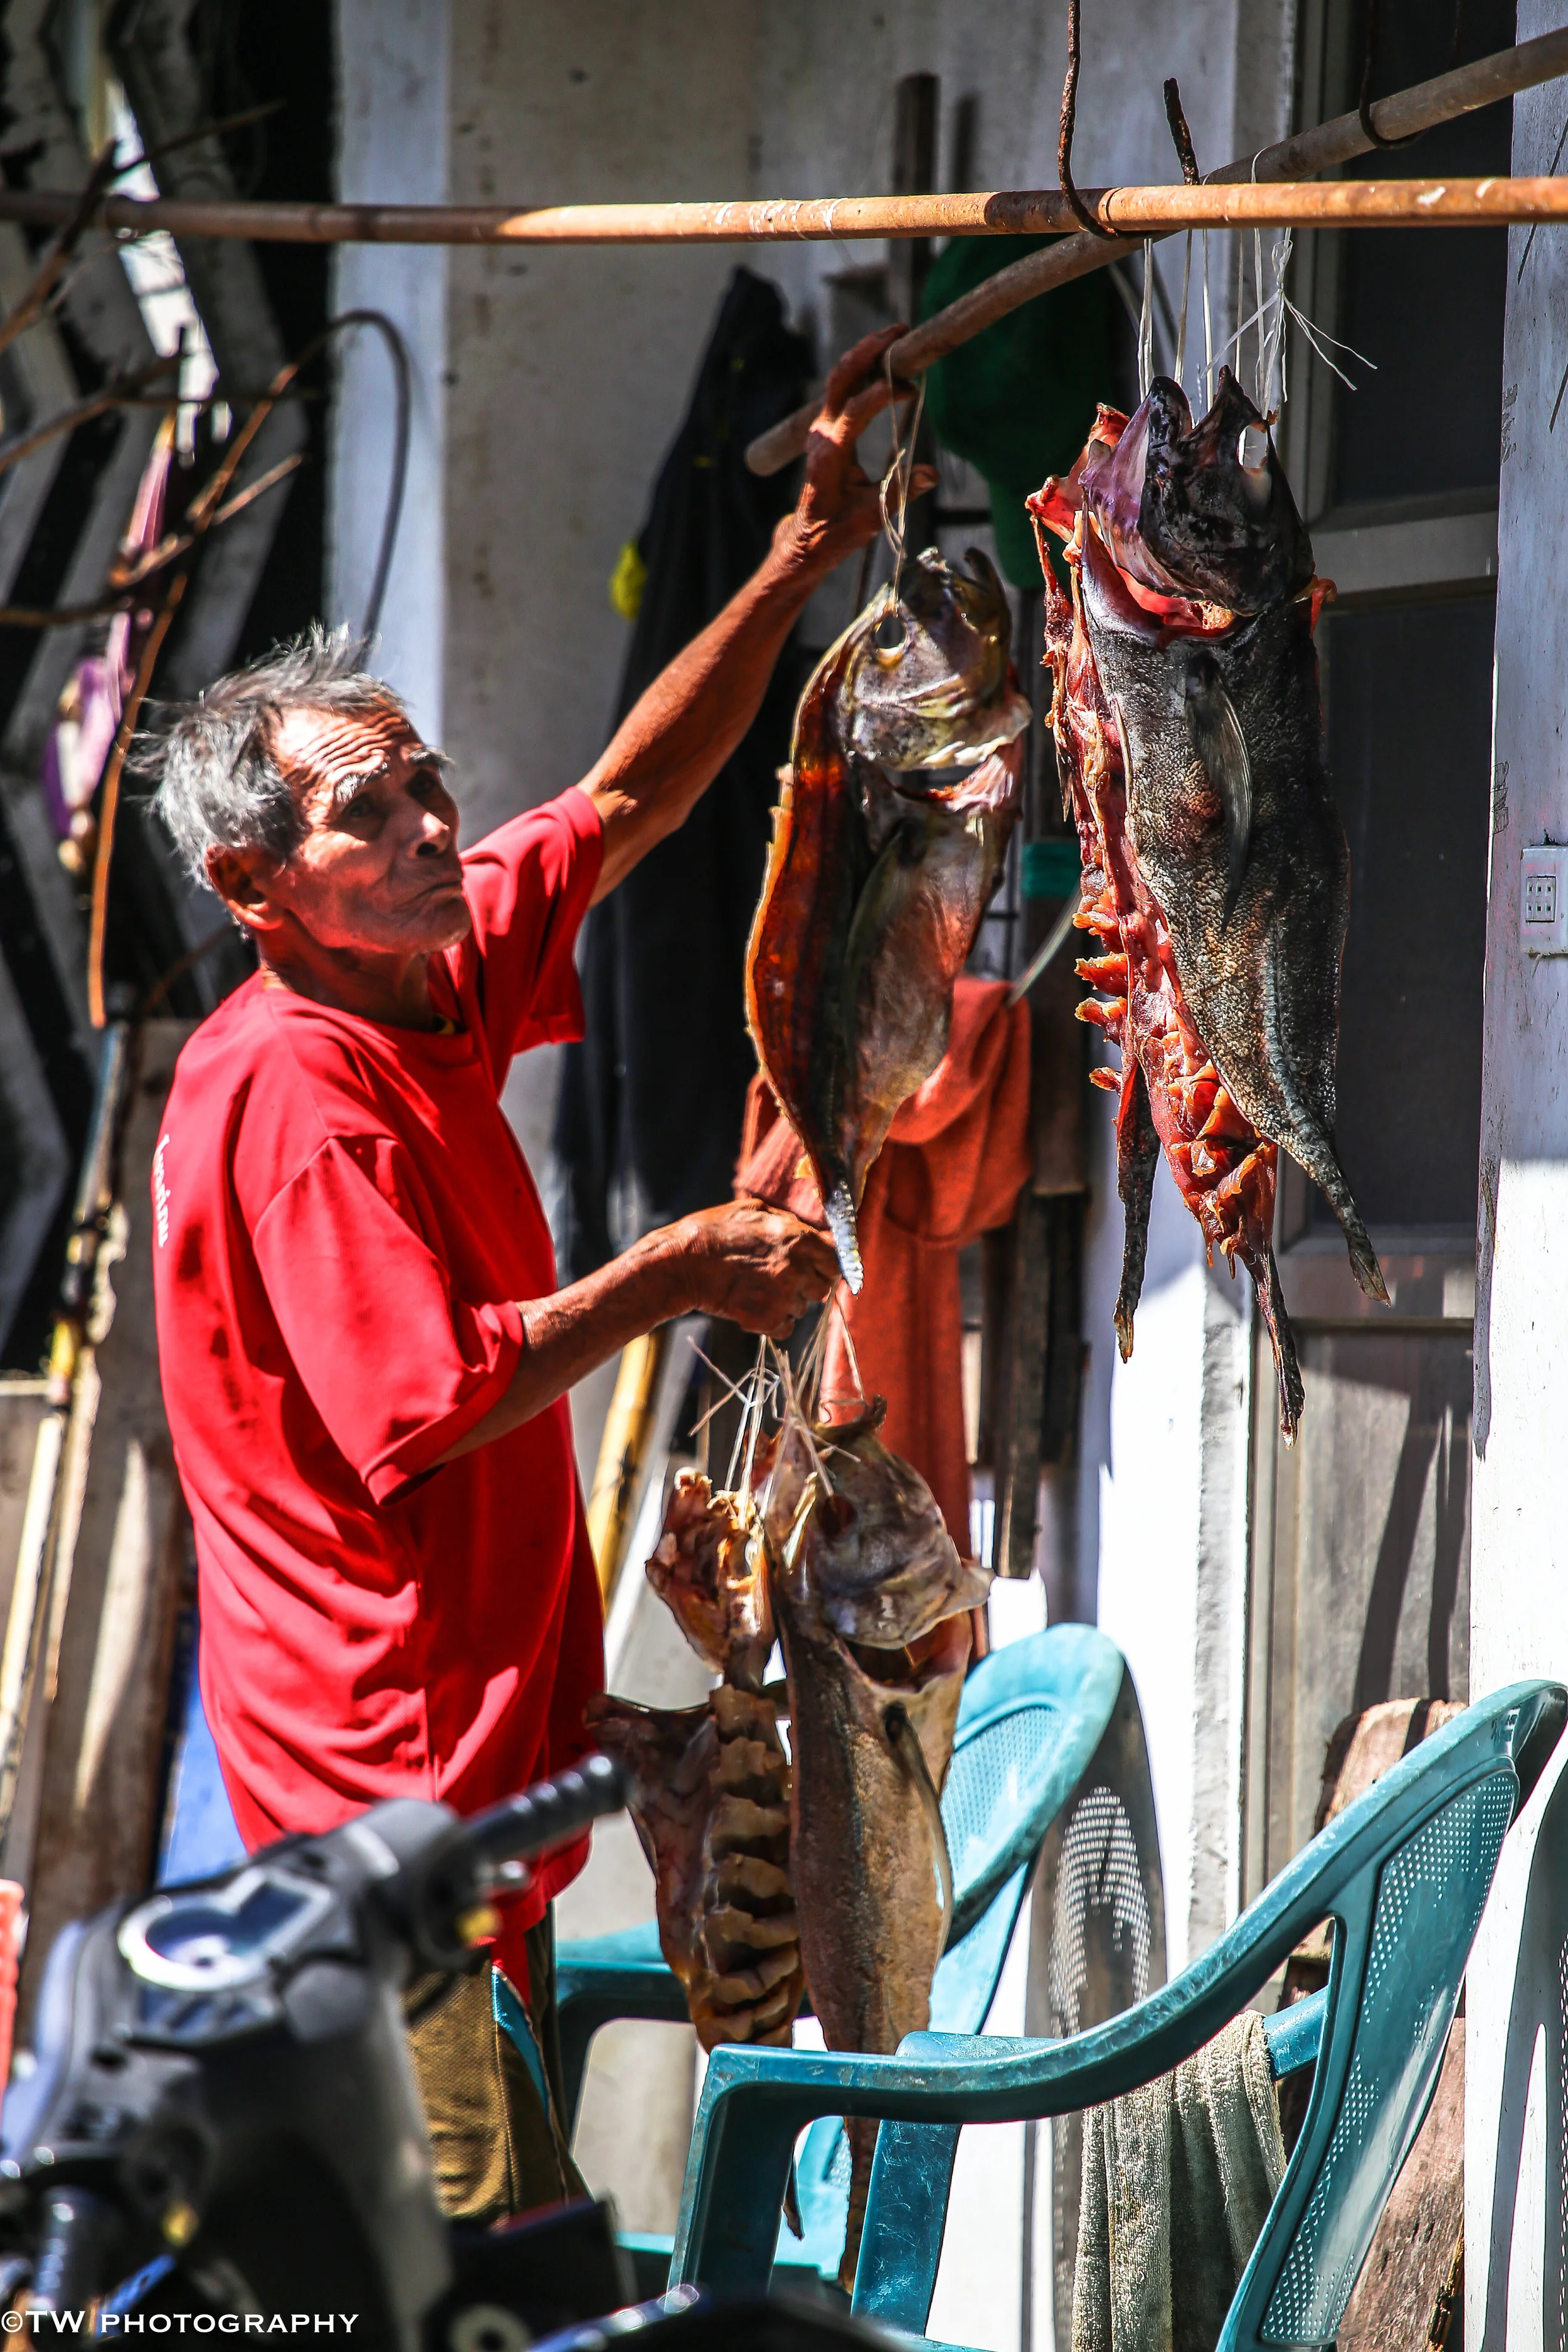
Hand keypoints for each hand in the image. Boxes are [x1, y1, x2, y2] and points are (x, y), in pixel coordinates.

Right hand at [670, 1202, 839, 1338]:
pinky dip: (773, 1321)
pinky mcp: (767, 1320)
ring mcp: (783, 1296)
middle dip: (808, 1284)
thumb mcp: (754, 1211)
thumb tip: (812, 1230)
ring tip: (758, 1289)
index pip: (837, 1259)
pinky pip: (785, 1328)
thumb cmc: (714, 1232)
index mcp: (798, 1238)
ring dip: (787, 1302)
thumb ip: (788, 1221)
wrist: (682, 1264)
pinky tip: (752, 1305)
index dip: (828, 1264)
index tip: (819, 1267)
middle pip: (823, 1287)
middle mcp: (797, 1268)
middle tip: (783, 1279)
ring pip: (803, 1308)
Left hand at [774, 325, 938, 579]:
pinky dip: (862, 370)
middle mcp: (822, 433)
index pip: (857, 408)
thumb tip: (931, 474)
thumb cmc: (837, 532)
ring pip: (839, 378)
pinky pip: (843, 390)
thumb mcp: (871, 518)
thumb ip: (900, 492)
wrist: (808, 540)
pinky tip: (883, 361)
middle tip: (899, 330)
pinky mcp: (827, 428)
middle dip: (868, 350)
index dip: (885, 392)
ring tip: (894, 336)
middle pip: (841, 377)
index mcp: (830, 453)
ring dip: (865, 354)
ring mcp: (821, 428)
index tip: (913, 388)